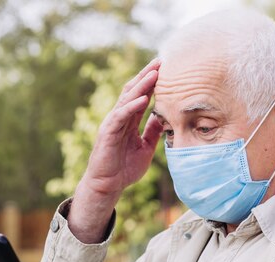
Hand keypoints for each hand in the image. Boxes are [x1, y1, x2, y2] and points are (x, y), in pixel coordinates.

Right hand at [83, 57, 162, 196]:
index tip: (166, 69)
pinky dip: (132, 106)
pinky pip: (121, 116)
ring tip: (155, 73)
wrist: (107, 186)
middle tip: (161, 61)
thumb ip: (152, 132)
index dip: (152, 82)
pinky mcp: (108, 132)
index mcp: (129, 121)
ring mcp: (112, 123)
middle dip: (147, 75)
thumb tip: (163, 118)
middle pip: (133, 90)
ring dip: (141, 85)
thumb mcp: (145, 148)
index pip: (141, 96)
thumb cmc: (124, 169)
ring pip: (127, 99)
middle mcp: (119, 118)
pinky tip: (144, 98)